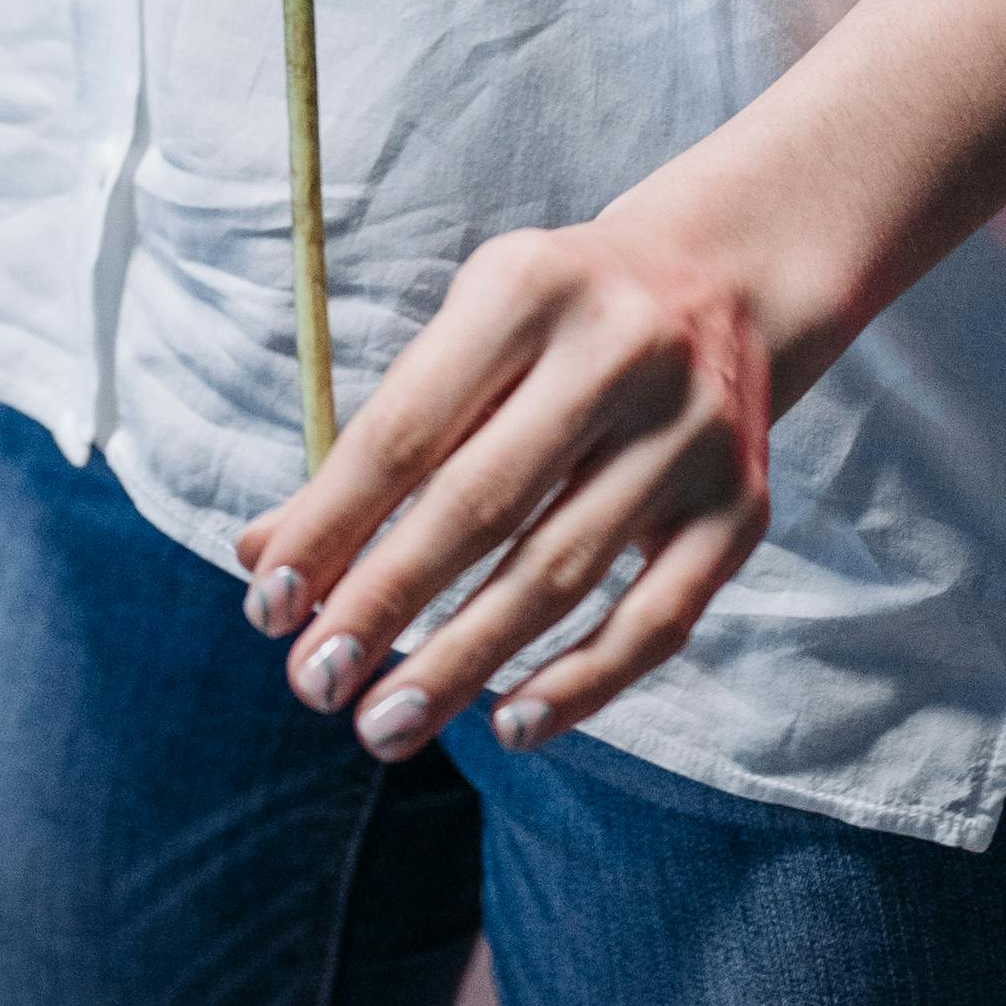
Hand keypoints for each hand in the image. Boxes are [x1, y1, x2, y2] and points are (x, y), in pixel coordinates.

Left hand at [230, 217, 772, 760]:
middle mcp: (619, 352)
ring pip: (560, 573)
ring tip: (384, 724)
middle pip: (479, 505)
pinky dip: (579, 683)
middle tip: (313, 682)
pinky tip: (507, 723)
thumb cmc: (552, 323)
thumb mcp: (463, 337)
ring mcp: (692, 434)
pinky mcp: (741, 508)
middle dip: (384, 603)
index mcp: (527, 287)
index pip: (407, 426)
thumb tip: (263, 558)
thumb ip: (371, 442)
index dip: (330, 522)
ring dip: (461, 661)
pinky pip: (656, 621)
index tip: (268, 603)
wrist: (723, 281)